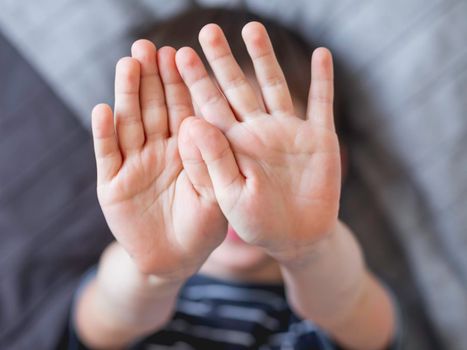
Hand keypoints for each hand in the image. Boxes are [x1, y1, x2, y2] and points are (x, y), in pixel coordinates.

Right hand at [91, 40, 225, 278]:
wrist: (174, 261)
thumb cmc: (203, 229)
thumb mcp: (217, 195)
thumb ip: (210, 161)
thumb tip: (197, 121)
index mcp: (187, 149)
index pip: (183, 109)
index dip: (179, 83)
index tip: (178, 53)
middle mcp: (160, 150)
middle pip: (154, 108)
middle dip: (151, 78)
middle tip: (147, 46)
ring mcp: (134, 164)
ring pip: (129, 123)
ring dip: (127, 95)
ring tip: (127, 65)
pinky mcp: (111, 183)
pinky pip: (106, 155)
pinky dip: (103, 134)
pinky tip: (102, 110)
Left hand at [175, 23, 340, 260]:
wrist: (297, 237)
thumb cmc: (258, 223)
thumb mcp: (231, 197)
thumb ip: (213, 162)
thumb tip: (191, 122)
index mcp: (234, 146)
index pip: (210, 108)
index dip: (196, 82)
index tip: (177, 55)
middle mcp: (258, 132)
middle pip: (237, 89)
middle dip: (223, 61)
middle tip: (207, 30)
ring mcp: (289, 132)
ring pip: (275, 87)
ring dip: (265, 58)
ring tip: (252, 28)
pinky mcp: (319, 138)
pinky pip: (322, 104)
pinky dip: (323, 80)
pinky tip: (321, 54)